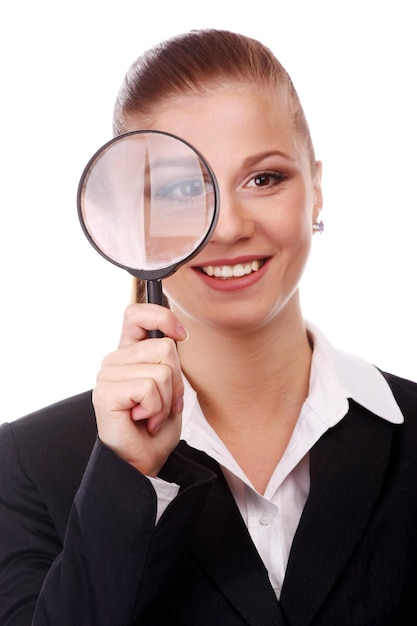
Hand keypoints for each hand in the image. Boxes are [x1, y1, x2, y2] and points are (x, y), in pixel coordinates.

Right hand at [93, 303, 187, 475]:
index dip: (161, 316)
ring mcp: (107, 375)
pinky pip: (149, 388)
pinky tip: (143, 420)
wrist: (143, 461)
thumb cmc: (155, 426)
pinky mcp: (106, 392)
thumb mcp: (170, 385)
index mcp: (129, 353)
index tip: (180, 335)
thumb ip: (168, 360)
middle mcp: (115, 359)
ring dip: (166, 400)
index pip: (136, 314)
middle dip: (176, 381)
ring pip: (162, 370)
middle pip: (164, 347)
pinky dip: (156, 409)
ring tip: (152, 414)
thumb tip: (176, 336)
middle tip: (164, 404)